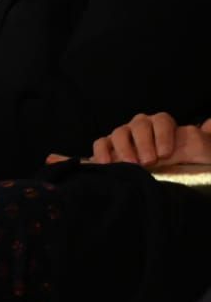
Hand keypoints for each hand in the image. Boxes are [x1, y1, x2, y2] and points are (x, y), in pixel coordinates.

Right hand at [88, 112, 210, 167]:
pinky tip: (107, 164)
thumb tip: (210, 123)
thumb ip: (203, 139)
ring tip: (131, 165)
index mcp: (163, 125)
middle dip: (144, 143)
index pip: (161, 121)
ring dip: (124, 148)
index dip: (163, 135)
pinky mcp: (108, 150)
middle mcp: (142, 128)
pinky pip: (101, 144)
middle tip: (149, 161)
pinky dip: (102, 152)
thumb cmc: (187, 166)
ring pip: (119, 133)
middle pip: (139, 125)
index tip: (166, 154)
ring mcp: (124, 138)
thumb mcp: (201, 153)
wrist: (171, 181)